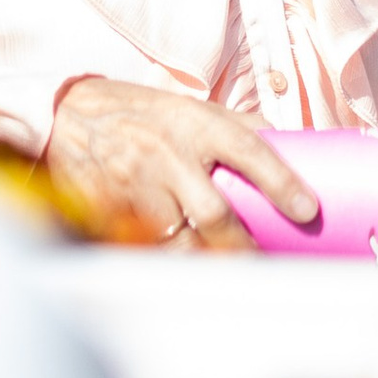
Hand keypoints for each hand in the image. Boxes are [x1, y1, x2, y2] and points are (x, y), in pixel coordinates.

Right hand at [44, 76, 319, 247]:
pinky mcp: (111, 208)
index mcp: (196, 125)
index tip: (306, 209)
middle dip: (240, 246)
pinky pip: (144, 247)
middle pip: (214, 214)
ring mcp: (137, 184)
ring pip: (179, 241)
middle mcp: (168, 154)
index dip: (280, 181)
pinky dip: (165, 260)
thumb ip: (239, 128)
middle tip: (259, 261)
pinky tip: (180, 265)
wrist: (71, 115)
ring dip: (203, 260)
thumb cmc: (144, 114)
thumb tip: (294, 145)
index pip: (248, 150)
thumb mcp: (193, 107)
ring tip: (222, 269)